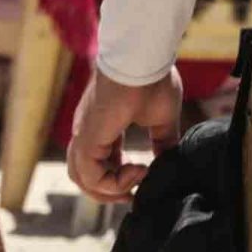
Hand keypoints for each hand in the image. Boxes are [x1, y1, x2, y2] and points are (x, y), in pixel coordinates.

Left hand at [66, 67, 184, 203]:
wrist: (142, 59)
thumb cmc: (151, 80)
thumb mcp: (161, 117)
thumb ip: (163, 141)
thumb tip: (169, 162)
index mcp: (102, 127)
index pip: (100, 162)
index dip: (118, 178)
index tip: (144, 177)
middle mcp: (88, 132)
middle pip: (85, 176)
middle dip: (110, 191)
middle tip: (134, 193)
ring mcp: (85, 135)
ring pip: (82, 179)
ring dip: (111, 189)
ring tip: (138, 177)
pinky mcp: (87, 138)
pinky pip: (91, 176)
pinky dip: (114, 182)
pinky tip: (139, 168)